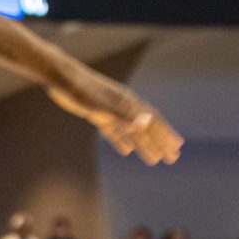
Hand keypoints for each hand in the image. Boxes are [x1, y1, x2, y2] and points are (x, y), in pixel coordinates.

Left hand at [49, 65, 182, 164]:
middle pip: (146, 128)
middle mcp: (123, 107)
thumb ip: (125, 115)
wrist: (61, 77)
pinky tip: (126, 150)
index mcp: (128, 104)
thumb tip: (147, 123)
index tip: (177, 147)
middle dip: (160, 143)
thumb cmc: (82, 90)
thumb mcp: (102, 105)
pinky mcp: (97, 113)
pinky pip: (114, 131)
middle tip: (173, 158)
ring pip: (131, 132)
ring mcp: (110, 110)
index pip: (152, 121)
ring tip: (154, 160)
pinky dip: (121, 141)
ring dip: (143, 146)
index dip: (166, 135)